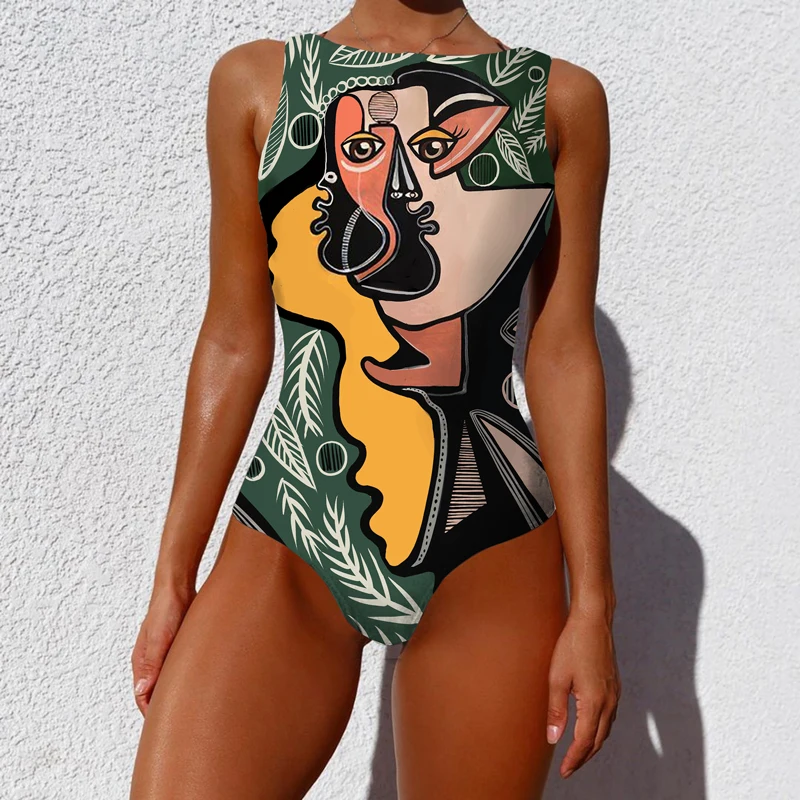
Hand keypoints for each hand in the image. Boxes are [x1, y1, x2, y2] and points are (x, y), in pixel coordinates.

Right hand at [130, 583, 194, 715]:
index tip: (166, 729)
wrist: (178, 586)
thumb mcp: (159, 638)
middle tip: (184, 723)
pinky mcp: (178, 647)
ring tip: (194, 708)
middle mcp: (151, 661)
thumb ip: (152, 664)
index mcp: (142, 662)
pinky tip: (201, 683)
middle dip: (166, 707)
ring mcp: (165, 654)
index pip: (143, 698)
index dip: (152, 715)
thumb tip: (142, 692)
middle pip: (156, 692)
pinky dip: (187, 678)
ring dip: (178, 693)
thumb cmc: (166, 609)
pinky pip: (180, 669)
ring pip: (169, 681)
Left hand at [546, 606, 620, 777]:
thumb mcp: (557, 677)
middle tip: (569, 768)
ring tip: (578, 752)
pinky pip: (609, 716)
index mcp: (595, 703)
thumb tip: (553, 738)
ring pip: (606, 729)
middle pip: (598, 740)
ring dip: (593, 744)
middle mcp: (609, 701)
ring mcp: (614, 693)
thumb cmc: (573, 645)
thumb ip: (556, 710)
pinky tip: (590, 727)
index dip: (574, 759)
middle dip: (584, 756)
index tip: (565, 772)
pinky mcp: (614, 685)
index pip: (585, 742)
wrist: (593, 620)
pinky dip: (600, 728)